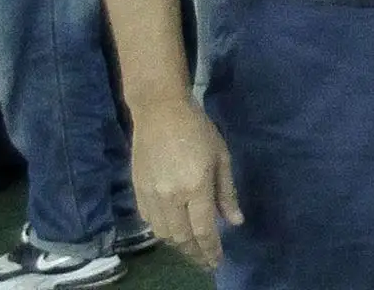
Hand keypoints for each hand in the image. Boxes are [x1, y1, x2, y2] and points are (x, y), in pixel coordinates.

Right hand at [130, 96, 243, 270]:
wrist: (159, 111)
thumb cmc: (198, 129)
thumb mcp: (221, 156)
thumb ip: (226, 192)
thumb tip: (235, 222)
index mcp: (195, 187)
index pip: (203, 230)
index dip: (211, 250)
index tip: (217, 261)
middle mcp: (171, 196)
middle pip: (182, 237)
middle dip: (195, 252)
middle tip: (205, 260)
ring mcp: (151, 195)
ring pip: (164, 233)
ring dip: (179, 244)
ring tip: (192, 247)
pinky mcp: (138, 191)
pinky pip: (149, 222)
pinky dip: (162, 231)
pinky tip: (173, 229)